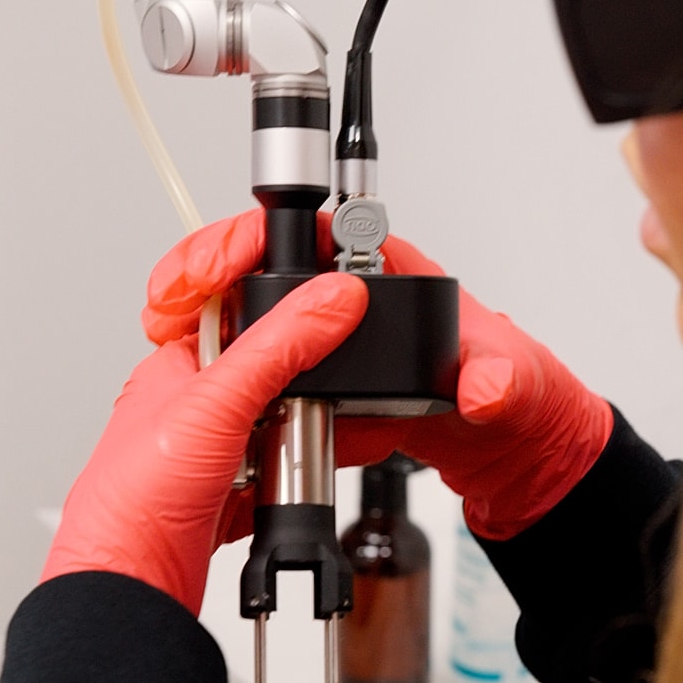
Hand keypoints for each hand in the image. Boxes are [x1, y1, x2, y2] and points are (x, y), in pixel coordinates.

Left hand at [41, 269, 367, 614]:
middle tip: (334, 381)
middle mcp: (199, 403)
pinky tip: (323, 471)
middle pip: (277, 367)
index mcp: (180, 362)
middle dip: (313, 375)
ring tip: (332, 432)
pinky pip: (291, 469)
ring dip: (316, 428)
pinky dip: (313, 473)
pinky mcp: (240, 492)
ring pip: (289, 420)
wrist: (130, 592)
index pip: (241, 309)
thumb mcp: (215, 404)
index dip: (283, 302)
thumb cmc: (130, 499)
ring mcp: (221, 450)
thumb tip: (332, 299)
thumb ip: (279, 347)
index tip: (332, 302)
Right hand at [144, 210, 612, 540]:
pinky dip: (216, 372)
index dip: (261, 236)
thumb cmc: (515, 394)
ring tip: (166, 331)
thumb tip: (486, 383)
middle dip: (208, 271)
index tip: (222, 259)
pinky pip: (255, 366)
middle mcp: (350, 300)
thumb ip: (501, 380)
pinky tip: (191, 386)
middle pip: (264, 264)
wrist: (508, 450)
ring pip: (248, 311)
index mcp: (393, 276)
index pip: (316, 232)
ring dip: (202, 316)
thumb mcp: (515, 383)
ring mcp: (327, 341)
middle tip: (174, 299)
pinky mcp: (316, 383)